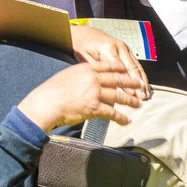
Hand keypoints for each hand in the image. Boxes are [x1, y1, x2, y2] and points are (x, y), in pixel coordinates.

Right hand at [18, 61, 142, 132]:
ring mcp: (95, 93)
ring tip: (138, 104)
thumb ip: (79, 76)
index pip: (109, 66)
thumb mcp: (65, 76)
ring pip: (118, 96)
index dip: (121, 68)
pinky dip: (120, 118)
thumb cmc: (50, 91)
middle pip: (118, 79)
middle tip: (141, 85)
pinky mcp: (94, 108)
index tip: (128, 70)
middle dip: (132, 83)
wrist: (45, 104)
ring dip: (130, 101)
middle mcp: (93, 79)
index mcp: (86, 69)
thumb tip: (87, 80)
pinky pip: (112, 113)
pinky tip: (126, 120)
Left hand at [71, 26, 149, 98]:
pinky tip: (143, 84)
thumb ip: (97, 70)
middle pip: (132, 68)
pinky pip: (135, 63)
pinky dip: (140, 74)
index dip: (126, 83)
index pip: (120, 69)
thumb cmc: (81, 46)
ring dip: (142, 80)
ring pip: (136, 66)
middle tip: (142, 97)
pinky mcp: (125, 49)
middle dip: (138, 84)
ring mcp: (124, 47)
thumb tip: (107, 85)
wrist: (82, 33)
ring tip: (145, 93)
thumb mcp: (84, 58)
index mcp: (108, 49)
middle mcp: (119, 47)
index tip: (131, 94)